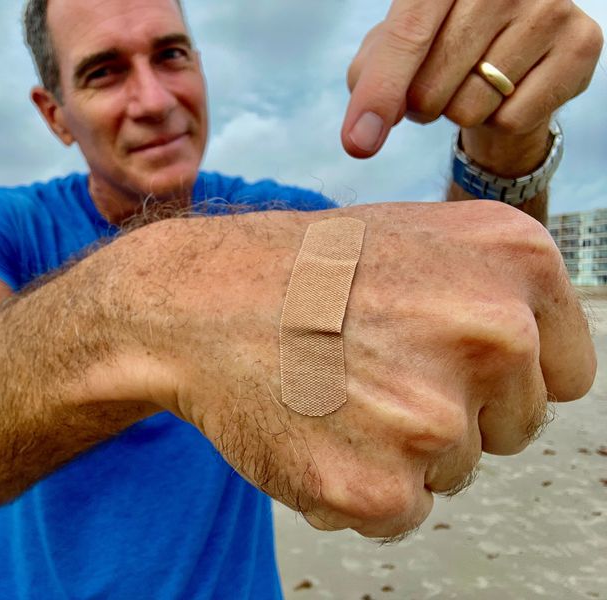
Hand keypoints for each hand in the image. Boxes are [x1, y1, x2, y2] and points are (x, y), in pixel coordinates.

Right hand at [125, 202, 594, 537]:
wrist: (196, 302)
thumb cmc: (298, 272)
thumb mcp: (420, 237)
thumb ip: (495, 292)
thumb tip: (533, 358)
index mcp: (515, 262)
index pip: (564, 375)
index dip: (498, 380)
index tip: (444, 365)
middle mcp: (494, 333)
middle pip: (512, 429)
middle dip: (450, 414)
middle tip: (370, 368)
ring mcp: (436, 415)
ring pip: (450, 472)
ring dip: (395, 449)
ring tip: (331, 390)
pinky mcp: (378, 487)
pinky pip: (398, 511)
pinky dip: (354, 485)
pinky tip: (311, 428)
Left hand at [342, 0, 602, 168]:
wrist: (513, 55)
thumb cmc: (441, 47)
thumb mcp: (392, 51)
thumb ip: (368, 81)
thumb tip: (364, 135)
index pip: (406, 36)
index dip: (379, 92)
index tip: (358, 143)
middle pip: (432, 86)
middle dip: (422, 104)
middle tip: (442, 82)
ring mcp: (548, 7)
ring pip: (470, 107)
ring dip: (460, 111)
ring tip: (475, 83)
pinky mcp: (581, 44)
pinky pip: (512, 118)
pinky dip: (500, 120)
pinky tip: (510, 91)